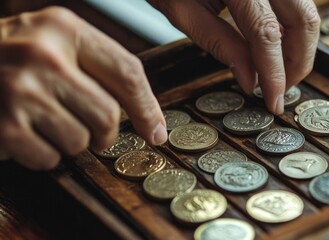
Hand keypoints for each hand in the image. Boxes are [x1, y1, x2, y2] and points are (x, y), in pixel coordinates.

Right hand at [0, 7, 166, 169]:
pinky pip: (48, 159)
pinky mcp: (3, 125)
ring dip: (69, 142)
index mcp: (63, 29)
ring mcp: (19, 90)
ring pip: (79, 142)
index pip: (127, 72)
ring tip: (45, 123)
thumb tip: (146, 116)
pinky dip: (42, 155)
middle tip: (91, 131)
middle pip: (108, 115)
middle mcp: (42, 55)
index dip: (147, 108)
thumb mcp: (53, 42)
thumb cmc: (8, 56)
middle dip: (104, 133)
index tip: (155, 131)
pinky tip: (25, 133)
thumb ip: (96, 68)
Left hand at [150, 0, 319, 113]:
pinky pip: (299, 2)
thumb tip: (251, 80)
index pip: (266, 33)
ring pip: (308, 10)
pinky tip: (278, 45)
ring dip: (300, 46)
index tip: (274, 102)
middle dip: (299, 62)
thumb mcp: (181, 11)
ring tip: (279, 71)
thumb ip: (219, 43)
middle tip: (282, 89)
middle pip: (304, 20)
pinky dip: (293, 28)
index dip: (275, 73)